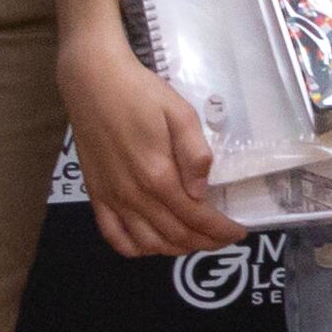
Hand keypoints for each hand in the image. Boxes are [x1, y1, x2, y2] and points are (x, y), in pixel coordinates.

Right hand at [64, 32, 237, 257]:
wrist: (93, 82)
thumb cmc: (141, 93)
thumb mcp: (180, 113)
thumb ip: (195, 154)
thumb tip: (202, 192)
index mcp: (158, 174)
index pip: (196, 217)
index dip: (220, 230)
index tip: (239, 231)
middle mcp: (133, 194)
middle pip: (175, 235)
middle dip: (205, 242)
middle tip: (223, 238)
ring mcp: (112, 198)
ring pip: (147, 243)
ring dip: (175, 249)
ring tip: (196, 240)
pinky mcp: (96, 195)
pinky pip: (114, 236)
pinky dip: (136, 249)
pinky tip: (153, 242)